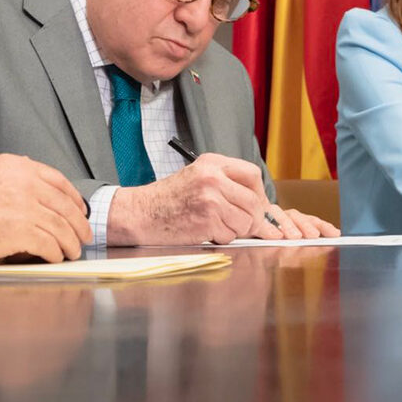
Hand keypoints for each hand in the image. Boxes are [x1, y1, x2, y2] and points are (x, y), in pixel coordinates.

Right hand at [0, 154, 90, 264]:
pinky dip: (55, 253)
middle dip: (78, 223)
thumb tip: (25, 192)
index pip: (57, 181)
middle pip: (64, 205)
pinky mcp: (20, 231)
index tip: (79, 211)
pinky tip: (54, 258)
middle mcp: (24, 182)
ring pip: (61, 227)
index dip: (72, 199)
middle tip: (83, 236)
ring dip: (70, 242)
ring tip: (72, 252)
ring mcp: (24, 206)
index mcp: (15, 166)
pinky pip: (49, 244)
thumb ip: (6, 181)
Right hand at [107, 153, 270, 244]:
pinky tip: (205, 231)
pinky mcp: (207, 220)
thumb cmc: (167, 198)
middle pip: (254, 202)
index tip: (258, 205)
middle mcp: (213, 178)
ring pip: (245, 221)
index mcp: (212, 163)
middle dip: (254, 219)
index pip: (253, 175)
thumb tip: (261, 206)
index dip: (259, 194)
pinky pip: (230, 235)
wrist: (141, 213)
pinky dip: (221, 238)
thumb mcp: (198, 177)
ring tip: (217, 225)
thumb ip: (227, 184)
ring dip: (236, 230)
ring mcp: (211, 199)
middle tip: (244, 225)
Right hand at [244, 205, 340, 239]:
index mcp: (291, 221)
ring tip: (295, 237)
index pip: (309, 220)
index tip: (335, 234)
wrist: (234, 229)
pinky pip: (262, 220)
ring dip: (289, 225)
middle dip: (307, 225)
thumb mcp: (282, 245)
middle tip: (314, 236)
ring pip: (281, 215)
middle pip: (297, 216)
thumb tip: (318, 246)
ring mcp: (266, 214)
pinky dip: (269, 227)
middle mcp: (280, 216)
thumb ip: (296, 246)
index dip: (322, 226)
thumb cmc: (261, 240)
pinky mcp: (253, 218)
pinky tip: (275, 235)